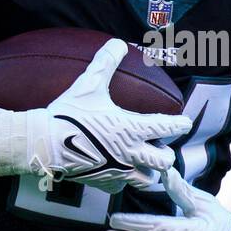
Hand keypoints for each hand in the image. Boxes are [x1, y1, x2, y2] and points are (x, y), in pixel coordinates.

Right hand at [0, 39, 190, 193]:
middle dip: (167, 155)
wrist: (46, 143)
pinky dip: (124, 181)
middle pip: (164, 161)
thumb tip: (118, 43)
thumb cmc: (69, 114)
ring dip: (149, 171)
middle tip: (162, 148)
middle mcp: (130, 152)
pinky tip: (119, 173)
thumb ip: (106, 63)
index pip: (166, 127)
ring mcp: (119, 171)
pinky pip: (122, 188)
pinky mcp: (104, 183)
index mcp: (132, 128)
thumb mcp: (88, 84)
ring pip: (148, 179)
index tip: (185, 123)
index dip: (179, 124)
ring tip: (146, 164)